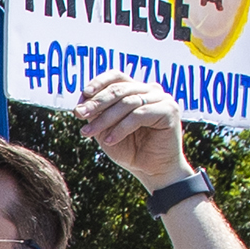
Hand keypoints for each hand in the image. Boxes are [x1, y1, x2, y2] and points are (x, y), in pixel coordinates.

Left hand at [75, 73, 191, 188]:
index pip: (116, 76)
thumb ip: (97, 114)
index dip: (99, 83)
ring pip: (128, 102)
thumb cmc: (131, 150)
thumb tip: (82, 100)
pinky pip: (139, 114)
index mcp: (136, 90)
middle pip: (119, 89)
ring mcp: (162, 98)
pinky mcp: (169, 110)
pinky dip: (121, 127)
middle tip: (80, 114)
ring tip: (89, 133)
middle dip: (97, 103)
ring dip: (105, 118)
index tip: (83, 95)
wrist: (153, 171)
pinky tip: (110, 140)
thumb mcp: (106, 130)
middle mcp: (151, 90)